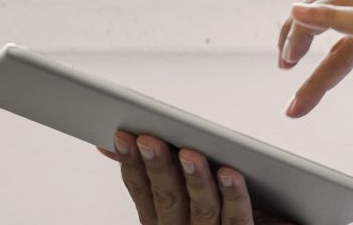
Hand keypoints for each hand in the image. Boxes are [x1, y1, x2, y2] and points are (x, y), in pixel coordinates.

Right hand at [97, 130, 293, 224]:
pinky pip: (236, 219)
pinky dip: (233, 196)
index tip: (123, 135)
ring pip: (201, 208)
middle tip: (149, 139)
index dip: (131, 164)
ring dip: (194, 180)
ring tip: (189, 153)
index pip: (142, 191)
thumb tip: (116, 140)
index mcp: (163, 219)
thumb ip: (155, 168)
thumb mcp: (182, 189)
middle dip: (157, 168)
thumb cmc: (218, 211)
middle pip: (167, 199)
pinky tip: (230, 174)